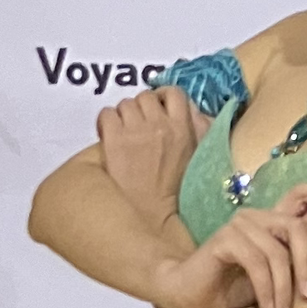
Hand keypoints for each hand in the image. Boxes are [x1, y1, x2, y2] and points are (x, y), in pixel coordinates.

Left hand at [97, 84, 203, 222]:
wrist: (152, 214)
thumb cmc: (176, 190)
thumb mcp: (198, 156)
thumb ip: (199, 129)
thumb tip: (193, 111)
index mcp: (183, 128)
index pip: (174, 93)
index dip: (163, 98)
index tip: (158, 108)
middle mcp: (159, 124)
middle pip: (146, 97)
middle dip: (142, 108)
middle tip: (139, 125)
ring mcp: (135, 130)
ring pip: (125, 104)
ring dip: (124, 116)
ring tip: (125, 134)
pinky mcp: (113, 138)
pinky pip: (106, 114)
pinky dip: (107, 122)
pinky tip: (111, 137)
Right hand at [157, 202, 306, 307]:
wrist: (188, 296)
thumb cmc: (232, 289)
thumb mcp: (273, 279)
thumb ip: (295, 266)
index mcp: (271, 223)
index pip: (300, 195)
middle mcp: (257, 218)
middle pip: (296, 228)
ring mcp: (239, 226)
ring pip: (277, 252)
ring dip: (283, 289)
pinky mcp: (223, 240)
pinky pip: (256, 262)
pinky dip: (265, 290)